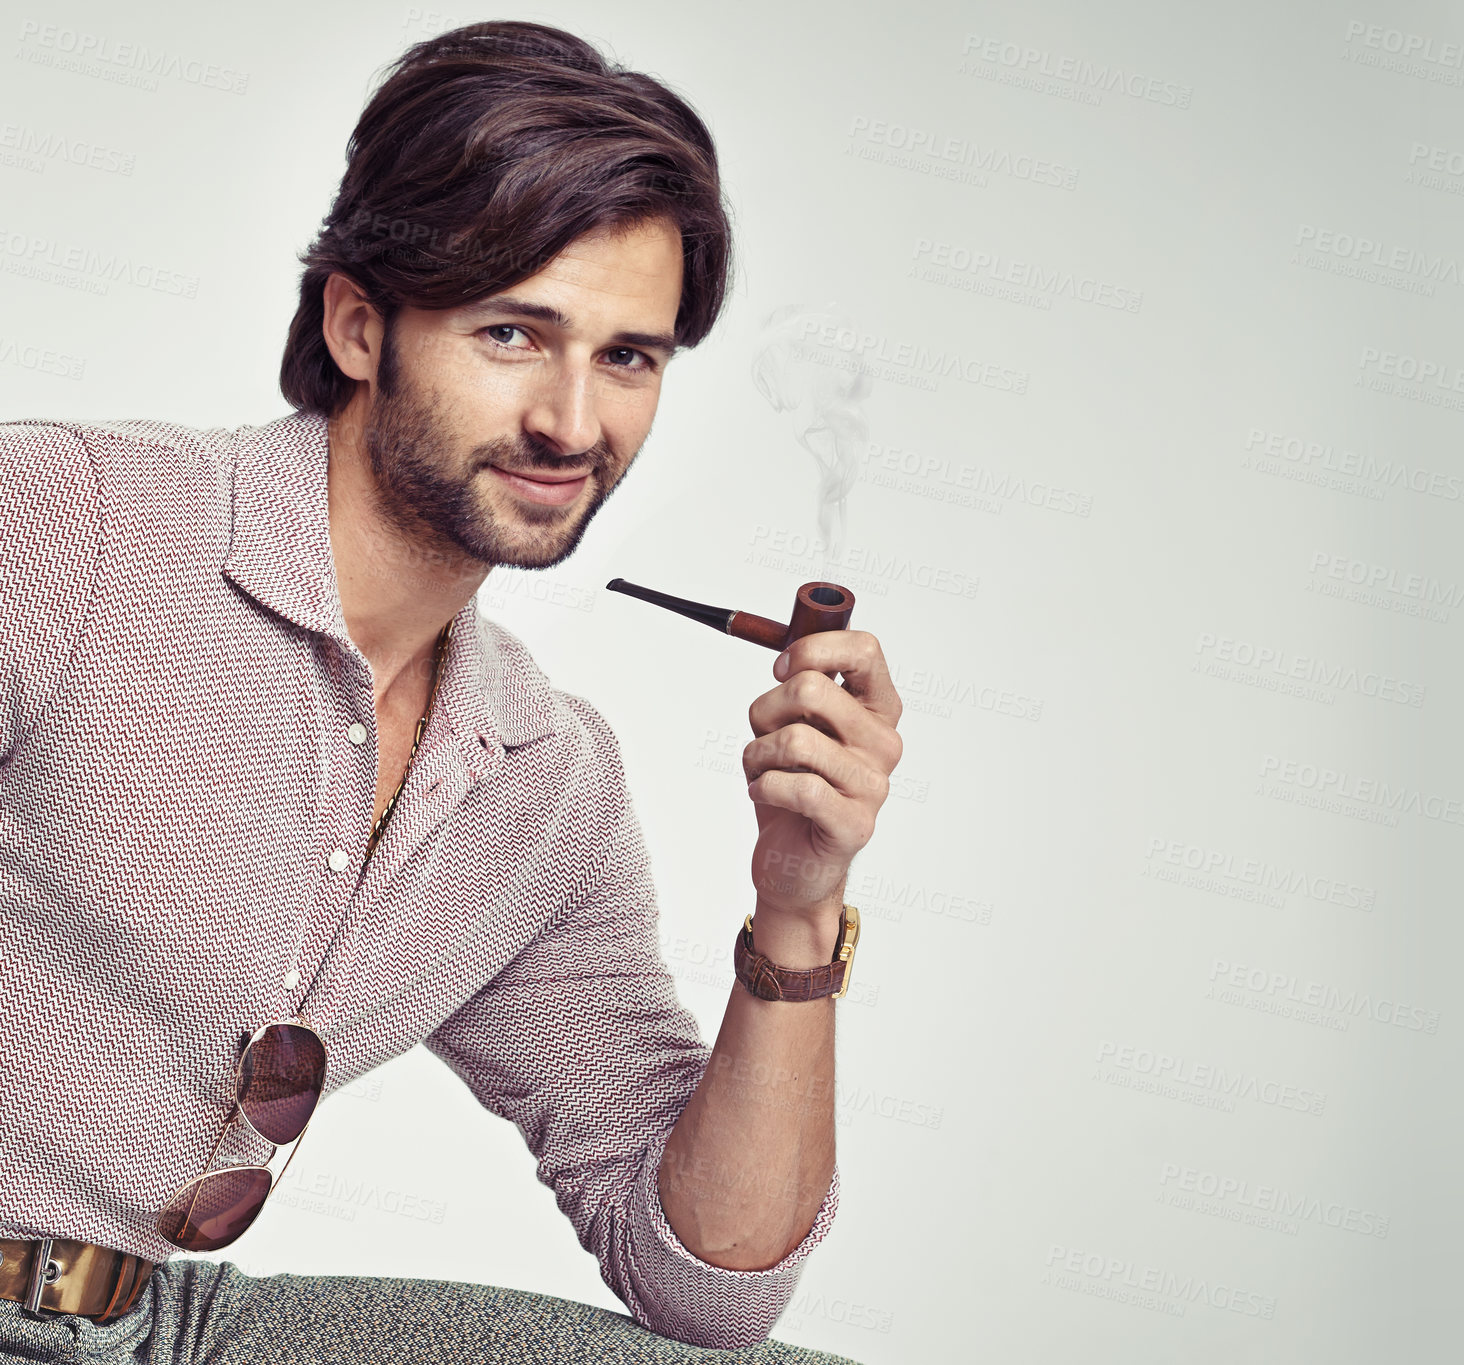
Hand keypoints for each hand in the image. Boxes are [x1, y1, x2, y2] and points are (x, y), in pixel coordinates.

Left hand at [742, 630, 903, 930]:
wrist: (793, 862)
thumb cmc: (792, 785)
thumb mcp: (796, 725)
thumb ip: (800, 687)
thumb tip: (787, 653)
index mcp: (877, 709)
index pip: (864, 650)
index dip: (813, 649)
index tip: (780, 669)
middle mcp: (884, 743)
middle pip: (813, 689)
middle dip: (767, 709)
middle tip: (764, 735)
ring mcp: (873, 786)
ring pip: (795, 740)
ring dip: (758, 754)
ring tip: (762, 771)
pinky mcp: (854, 825)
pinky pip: (796, 787)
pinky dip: (763, 786)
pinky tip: (763, 794)